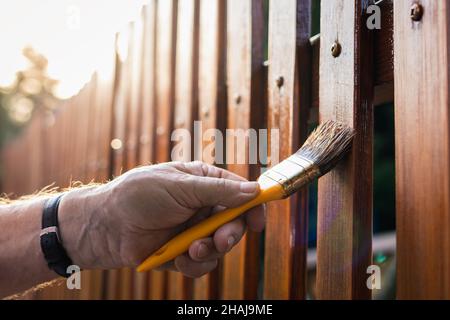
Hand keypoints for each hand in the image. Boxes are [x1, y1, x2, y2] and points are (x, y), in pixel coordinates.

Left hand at [58, 161, 264, 277]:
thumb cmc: (138, 195)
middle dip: (230, 234)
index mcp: (203, 183)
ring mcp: (192, 231)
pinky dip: (194, 264)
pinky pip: (202, 264)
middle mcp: (201, 207)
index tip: (257, 222)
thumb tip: (254, 191)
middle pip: (234, 223)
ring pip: (220, 247)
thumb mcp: (179, 186)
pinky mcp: (182, 253)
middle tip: (221, 240)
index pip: (239, 193)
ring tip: (190, 249)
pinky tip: (178, 258)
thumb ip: (218, 190)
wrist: (105, 226)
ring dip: (209, 251)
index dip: (252, 206)